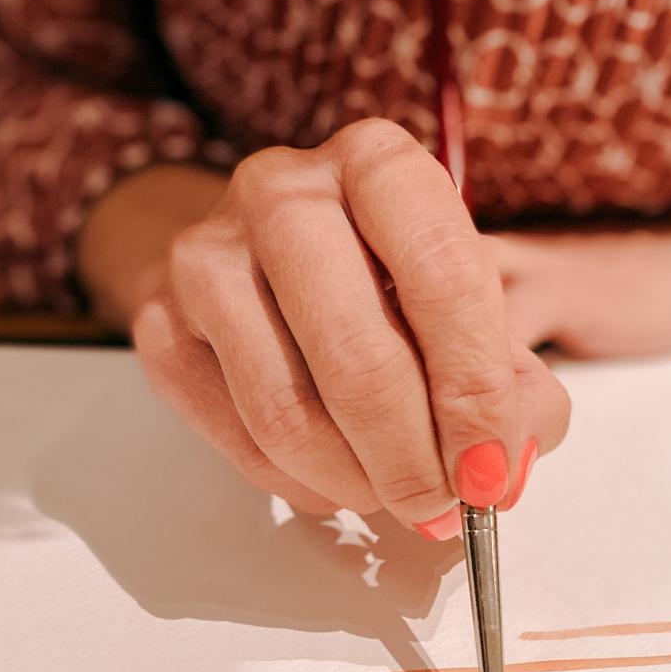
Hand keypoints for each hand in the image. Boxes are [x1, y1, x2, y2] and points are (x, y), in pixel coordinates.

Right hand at [79, 120, 569, 531]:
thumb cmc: (379, 273)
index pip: (443, 279)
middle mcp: (283, 192)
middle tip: (444, 508)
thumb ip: (508, 375)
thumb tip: (505, 462)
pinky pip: (242, 440)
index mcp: (377, 163)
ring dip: (359, 483)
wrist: (260, 251)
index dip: (477, 394)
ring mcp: (209, 255)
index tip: (492, 471)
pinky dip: (304, 484)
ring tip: (396, 497)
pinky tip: (339, 480)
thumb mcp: (464, 297)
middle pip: (359, 358)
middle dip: (414, 459)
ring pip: (290, 413)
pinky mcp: (162, 323)